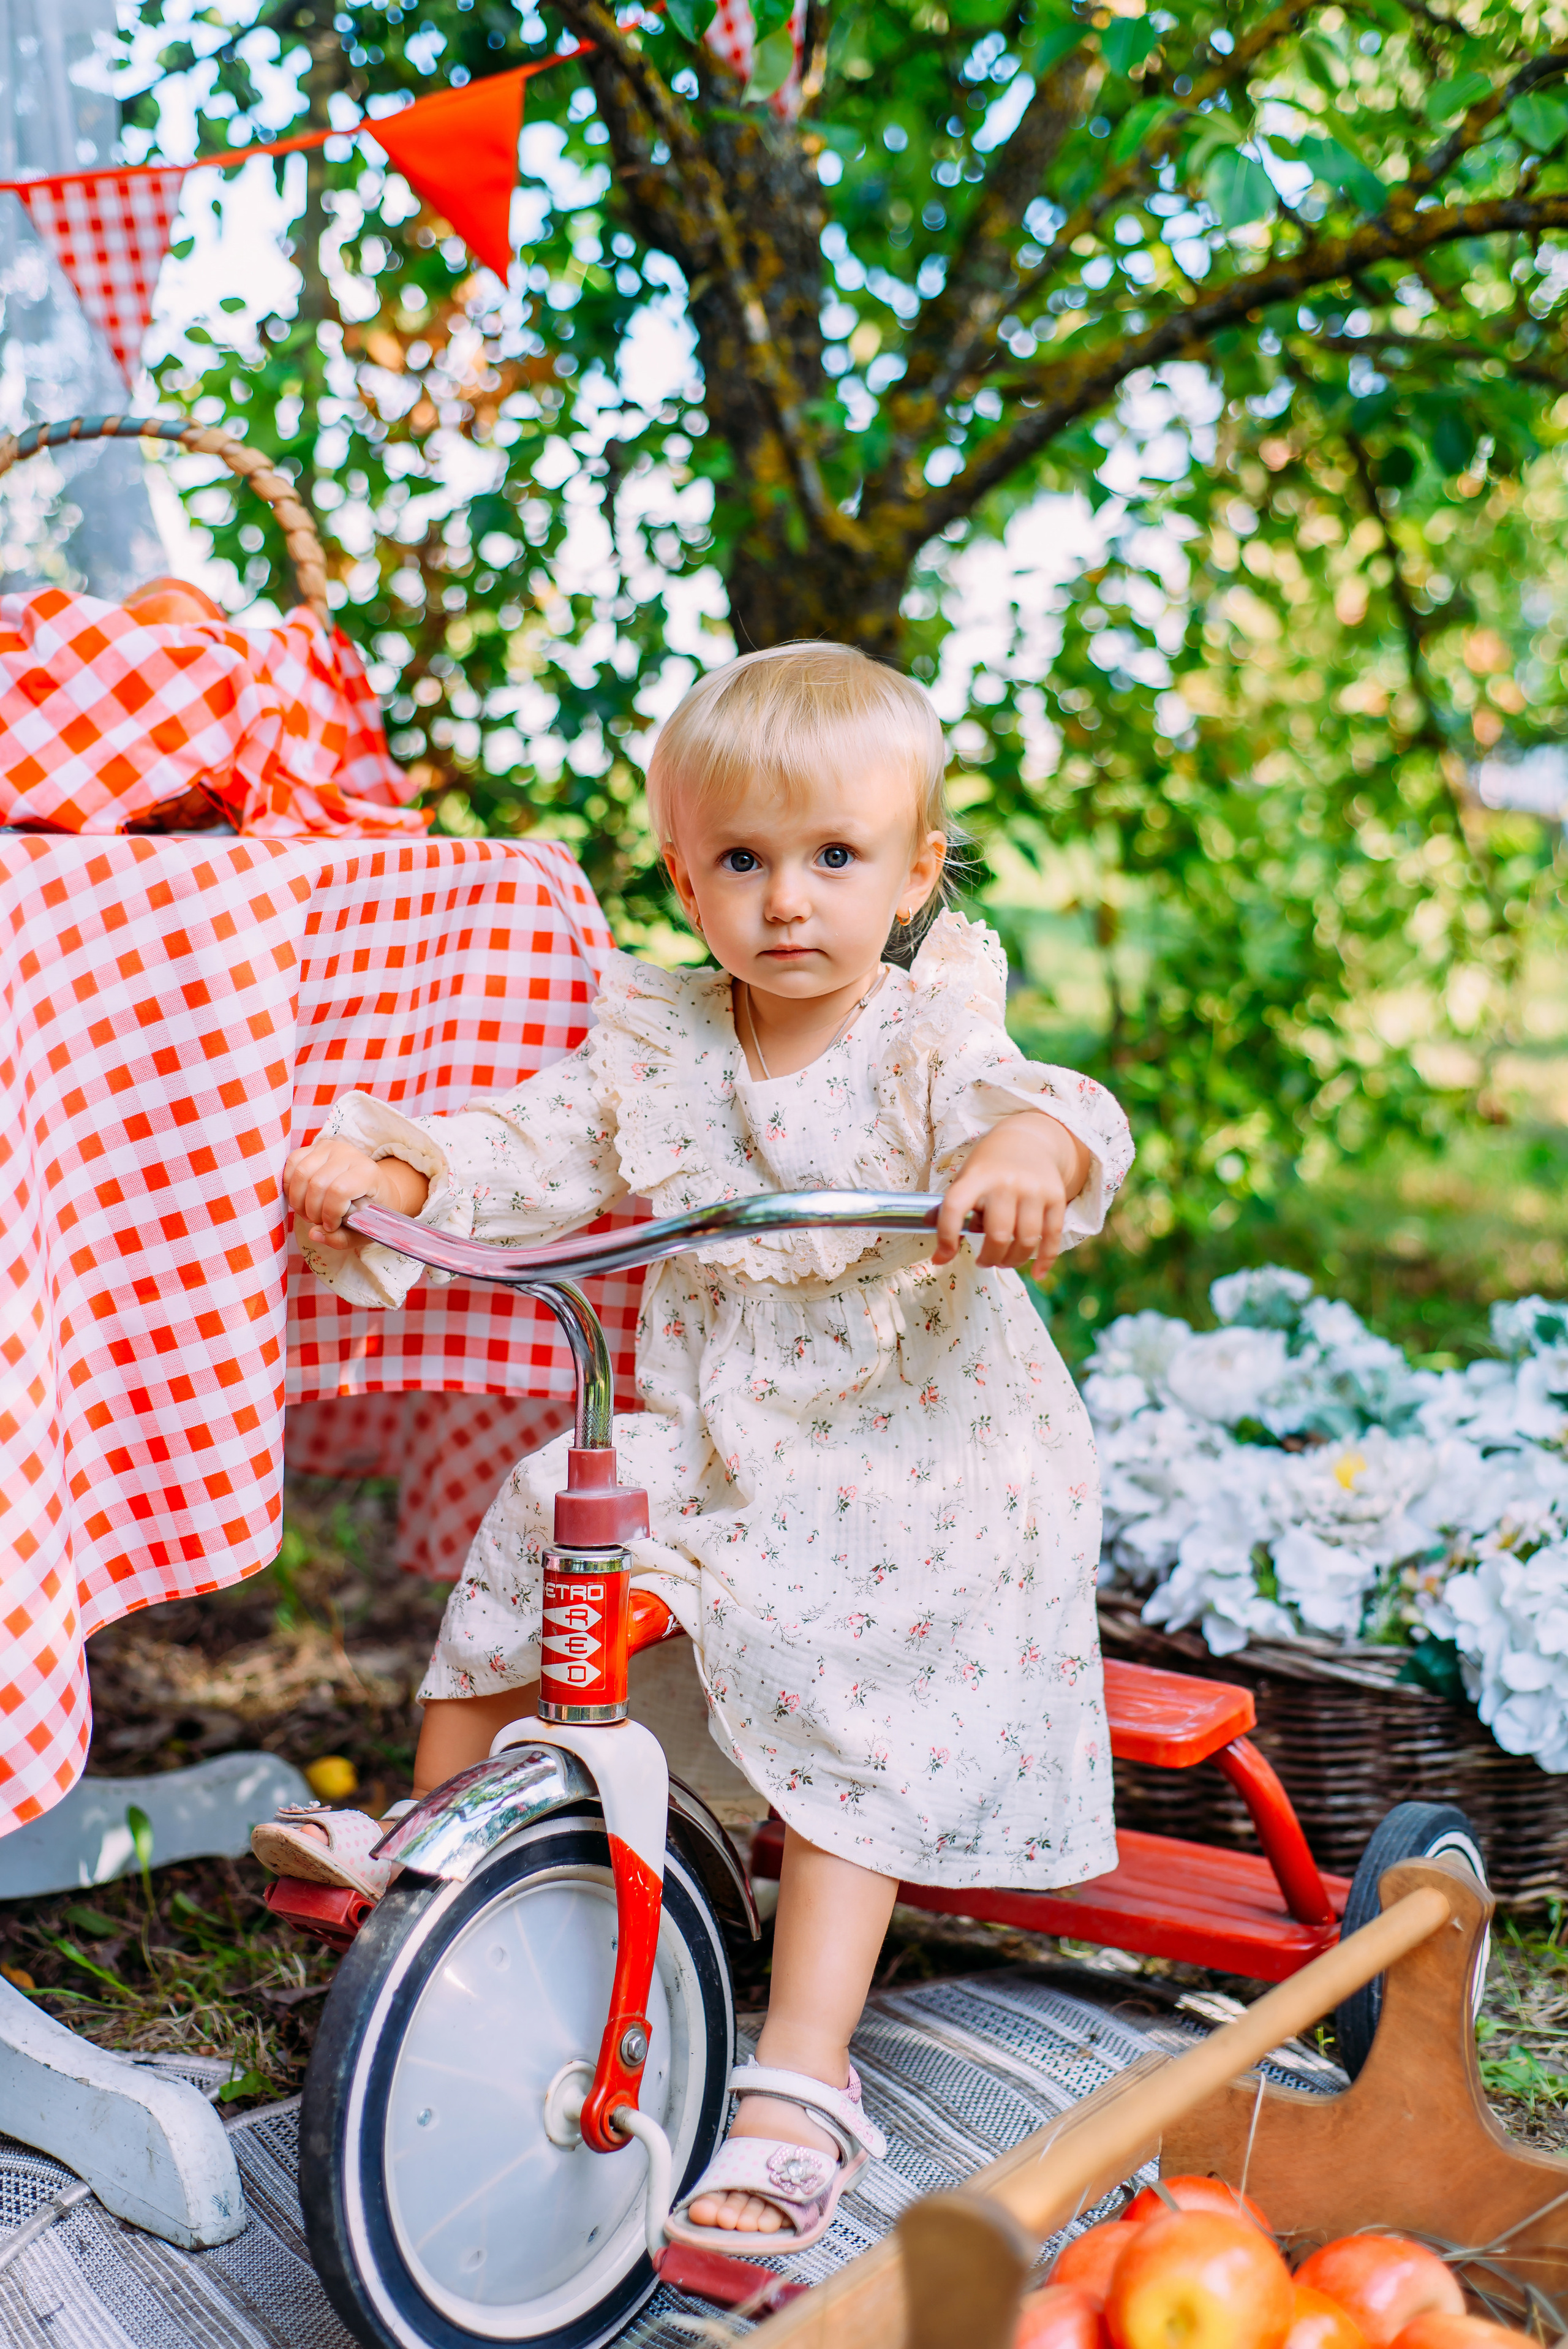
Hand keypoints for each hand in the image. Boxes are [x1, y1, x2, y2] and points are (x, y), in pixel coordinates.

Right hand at [284, 1137, 428, 1253]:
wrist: (373, 1187)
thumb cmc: (370, 1210)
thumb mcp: (363, 1230)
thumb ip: (341, 1238)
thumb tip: (314, 1234)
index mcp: (367, 1172)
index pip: (339, 1191)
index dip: (329, 1213)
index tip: (331, 1226)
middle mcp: (349, 1154)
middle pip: (316, 1184)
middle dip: (312, 1210)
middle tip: (317, 1220)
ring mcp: (330, 1147)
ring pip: (301, 1173)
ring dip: (298, 1200)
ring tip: (307, 1211)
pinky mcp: (314, 1146)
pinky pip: (292, 1162)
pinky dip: (290, 1185)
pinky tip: (300, 1197)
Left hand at [933, 1112, 1090, 1279]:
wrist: (1028, 1140)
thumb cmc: (989, 1168)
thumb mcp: (966, 1178)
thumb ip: (954, 1213)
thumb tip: (939, 1258)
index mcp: (977, 1176)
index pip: (956, 1207)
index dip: (946, 1237)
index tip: (942, 1256)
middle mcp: (1006, 1182)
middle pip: (998, 1236)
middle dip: (989, 1258)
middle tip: (984, 1261)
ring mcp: (1034, 1190)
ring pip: (1026, 1241)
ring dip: (1012, 1261)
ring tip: (1004, 1261)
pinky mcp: (1056, 1198)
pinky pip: (1052, 1237)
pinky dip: (1044, 1260)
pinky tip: (1037, 1273)